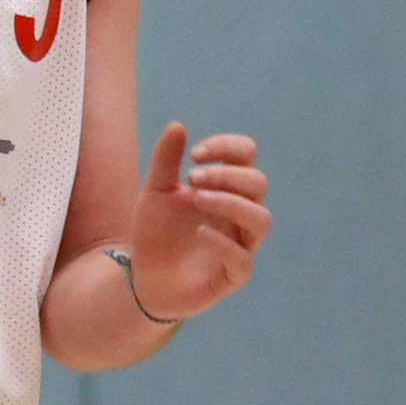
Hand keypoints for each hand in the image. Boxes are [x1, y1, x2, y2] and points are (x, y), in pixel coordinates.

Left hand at [121, 124, 267, 318]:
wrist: (144, 280)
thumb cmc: (156, 234)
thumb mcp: (154, 193)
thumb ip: (165, 161)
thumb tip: (177, 125)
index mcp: (226, 188)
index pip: (247, 156)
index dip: (228, 148)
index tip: (196, 153)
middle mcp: (239, 214)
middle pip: (257, 184)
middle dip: (227, 176)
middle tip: (192, 179)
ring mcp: (240, 245)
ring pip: (261, 219)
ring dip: (231, 204)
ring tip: (197, 199)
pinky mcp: (233, 276)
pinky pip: (244, 259)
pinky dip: (223, 243)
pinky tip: (199, 233)